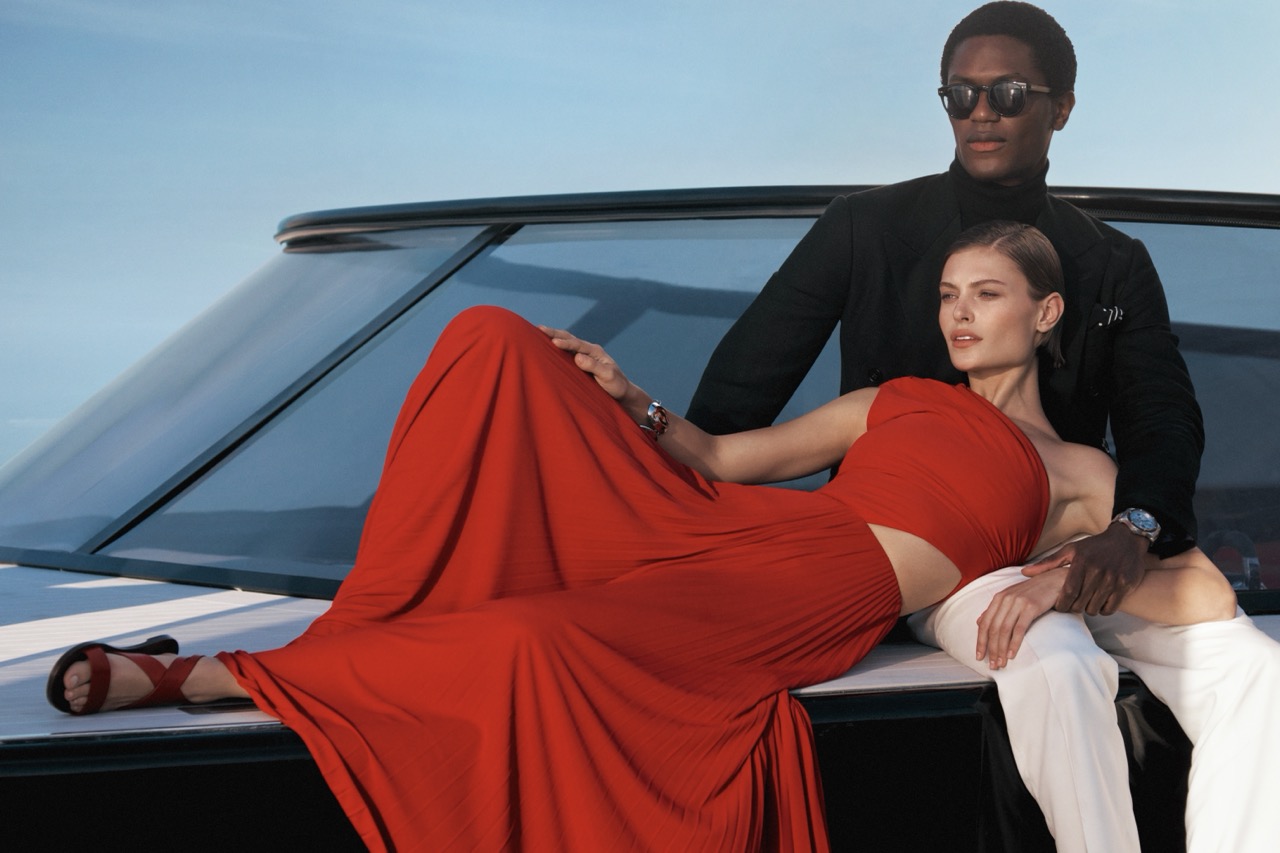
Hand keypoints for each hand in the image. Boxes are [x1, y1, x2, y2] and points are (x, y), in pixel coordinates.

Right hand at [538, 325, 634, 401]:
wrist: (621, 391)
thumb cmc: (616, 386)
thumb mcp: (608, 377)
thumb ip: (594, 366)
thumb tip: (577, 357)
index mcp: (595, 351)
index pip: (578, 345)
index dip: (565, 343)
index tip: (554, 342)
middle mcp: (589, 350)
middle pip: (569, 338)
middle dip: (554, 333)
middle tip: (538, 328)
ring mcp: (583, 355)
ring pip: (566, 342)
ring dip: (553, 336)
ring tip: (537, 332)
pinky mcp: (579, 362)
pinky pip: (565, 352)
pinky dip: (554, 346)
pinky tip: (544, 346)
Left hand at [975, 569, 1065, 668]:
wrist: (1055, 580)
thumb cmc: (1034, 591)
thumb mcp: (1012, 597)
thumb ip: (996, 609)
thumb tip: (979, 622)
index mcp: (998, 598)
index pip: (984, 623)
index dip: (980, 641)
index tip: (979, 656)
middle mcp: (1005, 599)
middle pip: (993, 629)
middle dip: (991, 649)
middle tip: (992, 665)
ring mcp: (1017, 602)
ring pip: (1004, 630)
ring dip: (1001, 650)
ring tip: (1001, 663)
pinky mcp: (1031, 607)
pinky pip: (1019, 628)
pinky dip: (1014, 643)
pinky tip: (1012, 654)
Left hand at [1022, 524, 1146, 615]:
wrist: (1126, 540)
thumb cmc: (1094, 547)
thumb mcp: (1070, 550)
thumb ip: (1048, 563)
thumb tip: (1024, 572)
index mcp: (1081, 562)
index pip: (1068, 592)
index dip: (1062, 604)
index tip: (1059, 607)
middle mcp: (1098, 570)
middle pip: (1080, 603)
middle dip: (1073, 608)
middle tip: (1072, 607)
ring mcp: (1113, 578)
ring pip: (1095, 607)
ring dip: (1088, 609)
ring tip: (1085, 603)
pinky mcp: (1126, 584)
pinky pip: (1110, 608)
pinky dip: (1103, 610)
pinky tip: (1099, 603)